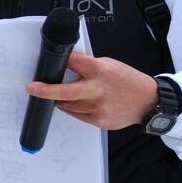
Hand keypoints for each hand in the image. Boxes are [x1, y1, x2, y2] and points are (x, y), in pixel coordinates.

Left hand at [26, 51, 160, 132]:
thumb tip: (65, 62)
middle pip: (66, 92)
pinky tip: (85, 103)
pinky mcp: (99, 121)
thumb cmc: (128, 80)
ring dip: (63, 100)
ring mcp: (98, 108)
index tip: (46, 61)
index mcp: (100, 71)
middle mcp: (98, 90)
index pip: (73, 63)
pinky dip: (76, 109)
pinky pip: (78, 115)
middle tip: (32, 88)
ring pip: (68, 105)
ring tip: (71, 94)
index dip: (60, 61)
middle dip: (46, 91)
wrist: (150, 102)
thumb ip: (87, 65)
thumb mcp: (109, 65)